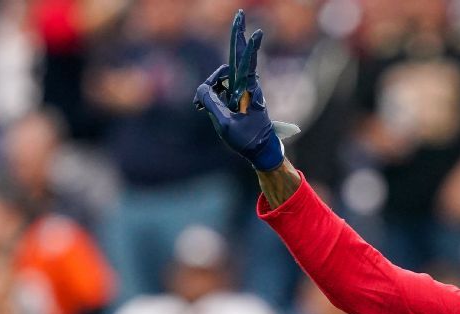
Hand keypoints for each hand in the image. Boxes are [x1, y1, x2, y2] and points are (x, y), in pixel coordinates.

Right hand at [194, 10, 283, 170]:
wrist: (260, 151)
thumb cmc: (246, 138)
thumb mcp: (224, 123)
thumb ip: (211, 102)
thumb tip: (202, 87)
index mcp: (248, 91)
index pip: (248, 63)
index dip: (250, 47)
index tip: (258, 31)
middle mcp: (246, 86)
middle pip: (236, 59)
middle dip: (236, 38)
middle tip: (239, 15)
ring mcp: (242, 91)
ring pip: (222, 77)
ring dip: (209, 86)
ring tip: (199, 107)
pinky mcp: (237, 97)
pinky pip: (220, 88)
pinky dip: (210, 94)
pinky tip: (201, 108)